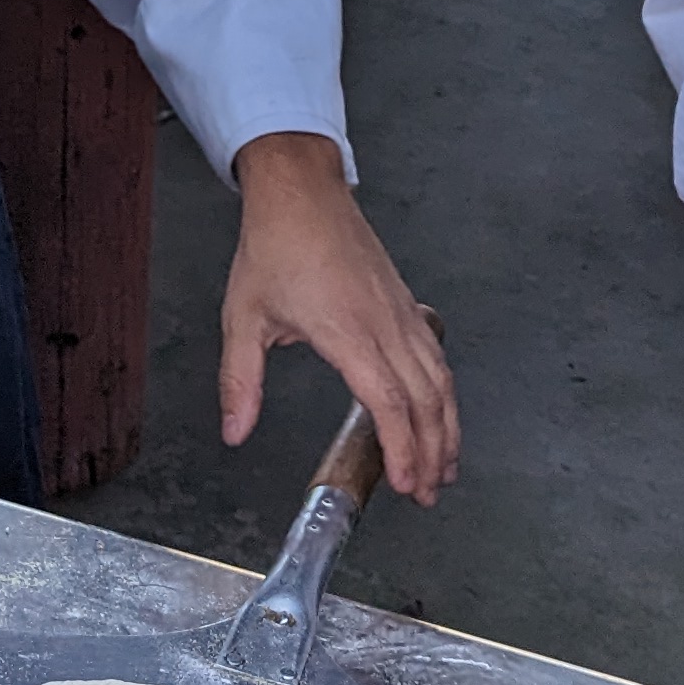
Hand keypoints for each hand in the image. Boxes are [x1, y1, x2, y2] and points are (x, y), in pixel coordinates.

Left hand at [218, 134, 457, 501]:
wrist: (301, 192)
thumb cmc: (275, 248)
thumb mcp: (243, 317)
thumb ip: (240, 380)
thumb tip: (234, 431)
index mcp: (346, 331)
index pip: (387, 401)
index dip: (402, 446)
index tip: (406, 482)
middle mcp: (384, 324)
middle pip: (427, 399)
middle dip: (433, 451)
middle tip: (428, 491)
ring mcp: (402, 312)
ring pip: (441, 379)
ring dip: (449, 426)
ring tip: (446, 465)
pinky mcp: (407, 304)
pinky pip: (437, 356)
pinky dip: (446, 392)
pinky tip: (442, 412)